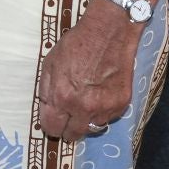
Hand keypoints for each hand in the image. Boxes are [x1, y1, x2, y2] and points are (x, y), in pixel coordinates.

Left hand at [37, 0, 140, 141]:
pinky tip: (100, 97)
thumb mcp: (50, 64)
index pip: (52, 128)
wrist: (108, 34)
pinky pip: (108, 118)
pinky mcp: (121, 104)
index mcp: (62, 97)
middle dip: (68, 128)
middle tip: (69, 118)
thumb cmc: (75, 46)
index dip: (51, 126)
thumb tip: (47, 110)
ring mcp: (105, 108)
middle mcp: (84, 107)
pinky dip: (102, 113)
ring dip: (86, 121)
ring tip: (85, 105)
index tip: (54, 121)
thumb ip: (46, 91)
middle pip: (73, 135)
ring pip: (92, 128)